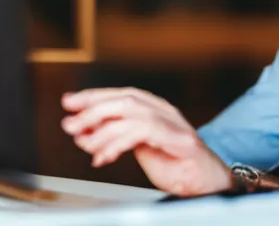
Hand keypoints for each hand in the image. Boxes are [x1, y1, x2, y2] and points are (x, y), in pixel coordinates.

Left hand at [61, 87, 232, 196]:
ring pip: (133, 112)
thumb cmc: (176, 165)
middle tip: (71, 123)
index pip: (123, 94)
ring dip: (103, 127)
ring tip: (86, 143)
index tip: (71, 101)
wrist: (207, 183)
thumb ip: (116, 138)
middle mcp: (165, 111)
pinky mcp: (179, 140)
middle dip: (94, 108)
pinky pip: (143, 133)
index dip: (96, 96)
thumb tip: (84, 134)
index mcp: (157, 110)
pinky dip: (118, 143)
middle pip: (126, 99)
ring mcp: (174, 123)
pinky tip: (104, 156)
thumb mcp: (140, 148)